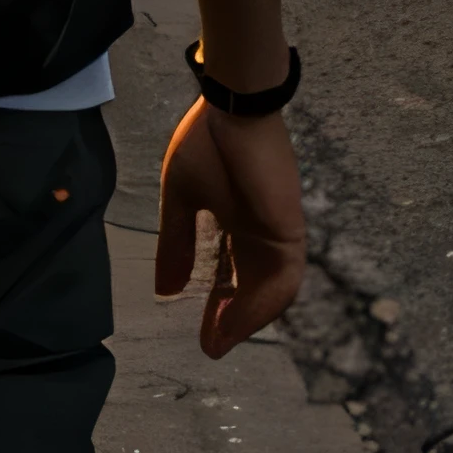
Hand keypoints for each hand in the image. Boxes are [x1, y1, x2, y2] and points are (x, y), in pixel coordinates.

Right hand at [153, 100, 305, 356]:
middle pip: (252, 289)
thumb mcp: (182, 199)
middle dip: (232, 321)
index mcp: (236, 224)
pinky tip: (240, 320)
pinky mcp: (289, 229)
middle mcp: (259, 234)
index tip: (202, 335)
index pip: (229, 276)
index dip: (217, 307)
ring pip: (271, 291)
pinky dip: (264, 303)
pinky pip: (284, 278)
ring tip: (221, 339)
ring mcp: (277, 233)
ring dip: (248, 319)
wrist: (233, 107)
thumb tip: (164, 290)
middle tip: (211, 346)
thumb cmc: (206, 142)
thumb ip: (177, 243)